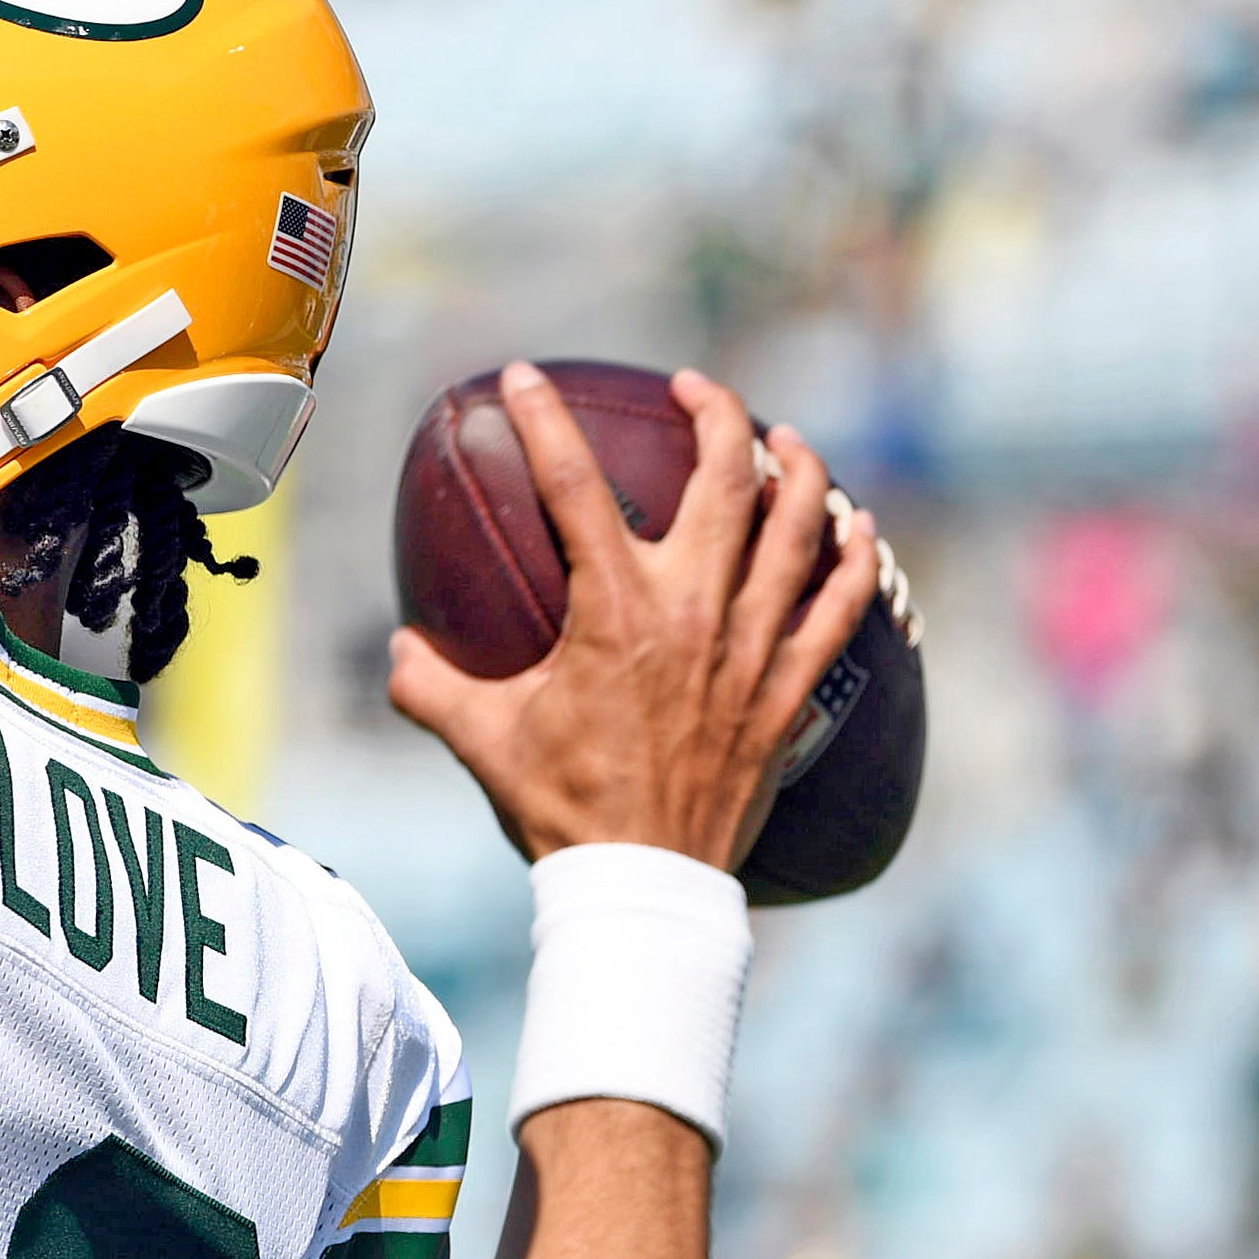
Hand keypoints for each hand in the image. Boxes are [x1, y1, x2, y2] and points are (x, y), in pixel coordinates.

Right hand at [387, 362, 880, 871]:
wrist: (641, 881)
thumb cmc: (560, 807)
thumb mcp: (479, 740)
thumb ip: (428, 685)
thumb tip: (398, 648)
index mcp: (613, 610)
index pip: (573, 485)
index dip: (544, 418)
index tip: (526, 377)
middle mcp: (693, 611)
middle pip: (724, 477)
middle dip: (714, 412)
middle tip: (695, 389)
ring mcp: (751, 648)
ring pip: (796, 527)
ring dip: (798, 469)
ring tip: (786, 438)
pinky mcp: (790, 690)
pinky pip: (840, 607)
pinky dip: (855, 561)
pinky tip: (859, 529)